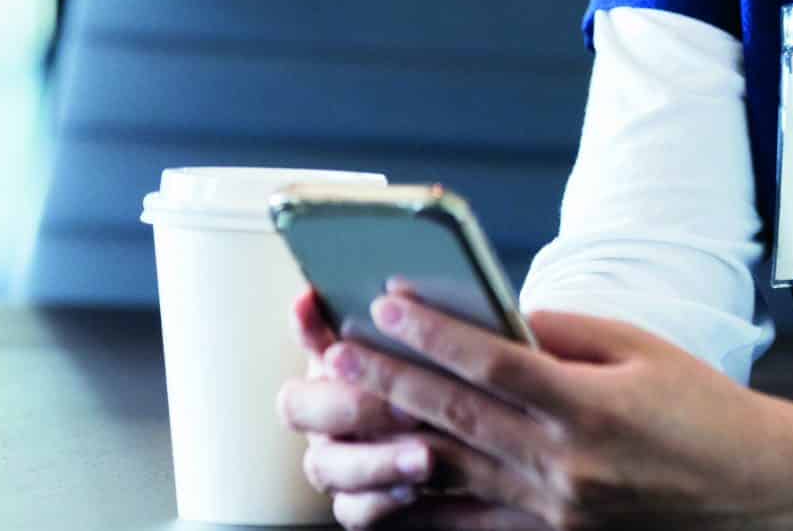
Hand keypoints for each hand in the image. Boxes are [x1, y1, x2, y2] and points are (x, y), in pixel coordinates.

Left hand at [280, 285, 792, 530]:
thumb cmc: (702, 410)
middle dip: (385, 380)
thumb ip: (566, 332)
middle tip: (330, 353)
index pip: (493, 362)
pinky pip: (468, 527)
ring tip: (336, 414)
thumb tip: (498, 315)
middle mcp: (564, 463)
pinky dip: (418, 509)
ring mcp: (553, 510)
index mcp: (588, 405)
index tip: (384, 300)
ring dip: (385, 439)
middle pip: (454, 416)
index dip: (433, 331)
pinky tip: (376, 490)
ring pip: (449, 472)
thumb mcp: (642, 350)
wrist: (752, 493)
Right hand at [280, 288, 458, 526]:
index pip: (308, 332)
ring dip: (374, 461)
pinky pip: (352, 511)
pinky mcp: (359, 503)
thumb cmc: (465, 378)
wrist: (492, 438)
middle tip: (405, 405)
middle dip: (352, 404)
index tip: (314, 301)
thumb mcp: (458, 342)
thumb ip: (428, 318)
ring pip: (325, 464)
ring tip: (425, 457)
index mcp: (339, 358)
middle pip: (300, 406)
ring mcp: (336, 459)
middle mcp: (325, 410)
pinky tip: (414, 489)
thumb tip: (406, 284)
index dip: (304, 321)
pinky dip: (380, 501)